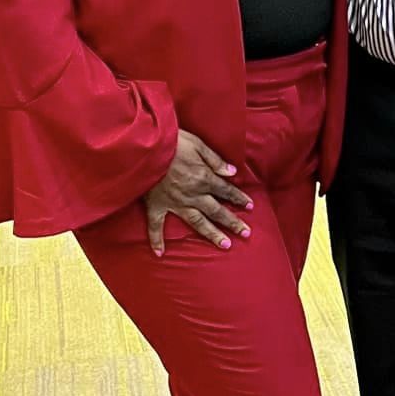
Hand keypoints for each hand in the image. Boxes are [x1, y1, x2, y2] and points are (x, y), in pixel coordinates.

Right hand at [144, 132, 252, 253]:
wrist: (144, 149)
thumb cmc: (171, 142)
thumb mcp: (197, 144)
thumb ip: (215, 160)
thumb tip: (232, 172)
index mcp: (203, 178)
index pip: (226, 190)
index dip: (239, 198)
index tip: (250, 206)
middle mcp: (193, 194)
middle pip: (217, 211)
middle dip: (233, 222)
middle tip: (246, 233)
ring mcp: (175, 203)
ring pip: (197, 222)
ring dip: (212, 234)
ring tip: (225, 245)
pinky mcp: (156, 206)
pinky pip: (156, 226)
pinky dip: (156, 240)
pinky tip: (159, 253)